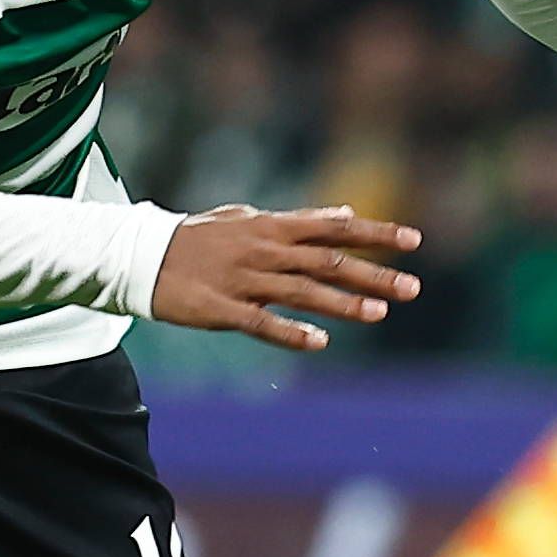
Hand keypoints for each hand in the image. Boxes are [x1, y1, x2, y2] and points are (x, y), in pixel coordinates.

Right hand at [153, 204, 421, 353]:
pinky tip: (320, 343)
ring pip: (302, 292)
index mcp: (273, 228)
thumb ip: (301, 219)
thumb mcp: (250, 219)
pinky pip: (260, 323)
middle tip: (413, 288)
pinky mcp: (222, 309)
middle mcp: (265, 251)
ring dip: (343, 303)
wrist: (141, 255)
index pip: (335, 228)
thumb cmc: (202, 237)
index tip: (415, 240)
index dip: (376, 234)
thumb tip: (345, 213)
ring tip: (380, 313)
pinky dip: (290, 332)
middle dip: (373, 273)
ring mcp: (244, 280)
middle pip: (328, 261)